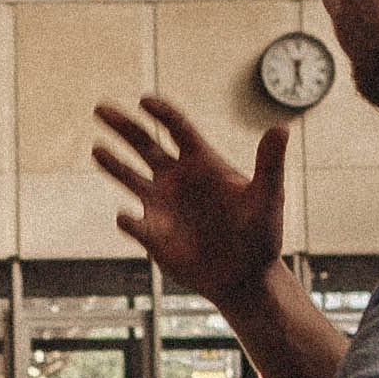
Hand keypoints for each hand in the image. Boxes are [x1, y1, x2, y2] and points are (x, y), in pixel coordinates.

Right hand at [92, 93, 286, 306]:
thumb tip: (282, 128)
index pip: (177, 127)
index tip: (145, 100)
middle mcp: (176, 177)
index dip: (161, 112)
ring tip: (97, 148)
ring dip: (112, 163)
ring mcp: (161, 204)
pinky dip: (128, 221)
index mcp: (202, 161)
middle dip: (122, 125)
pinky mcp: (152, 234)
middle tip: (100, 107)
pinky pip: (133, 224)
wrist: (246, 277)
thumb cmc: (261, 235)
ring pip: (128, 177)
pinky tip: (125, 217)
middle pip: (144, 143)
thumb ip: (270, 164)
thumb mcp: (268, 198)